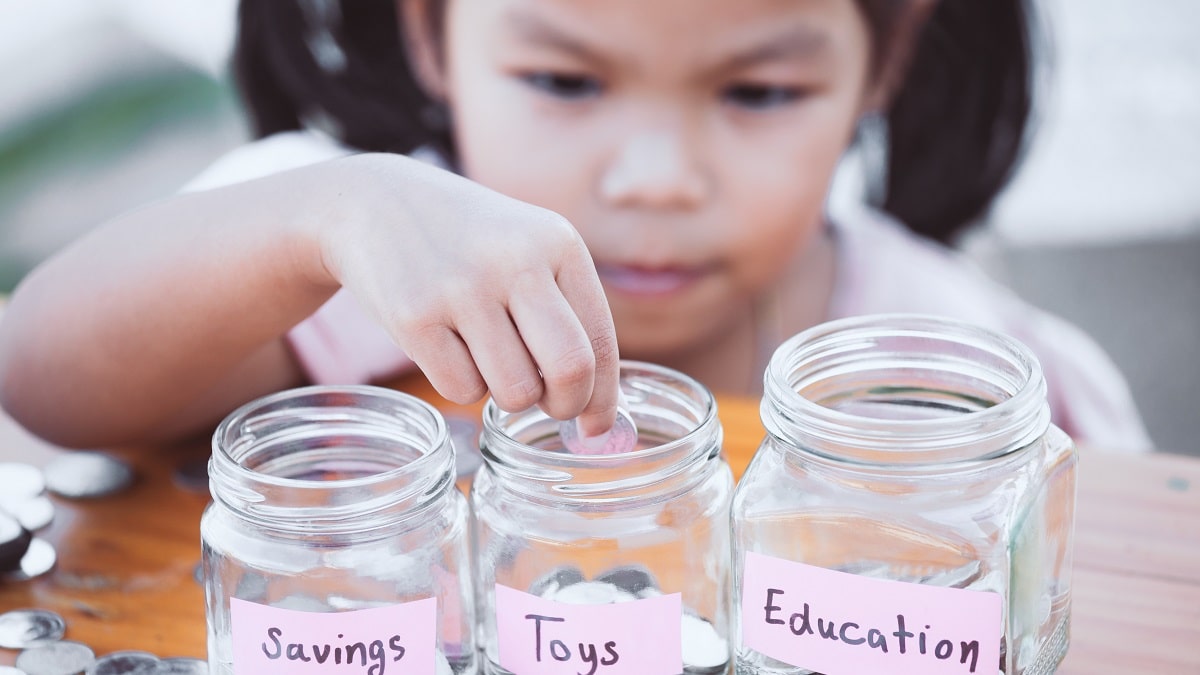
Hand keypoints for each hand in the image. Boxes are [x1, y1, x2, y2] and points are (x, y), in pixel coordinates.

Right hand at [315, 153, 619, 435]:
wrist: (374, 203)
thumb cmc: (469, 243)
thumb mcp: (529, 249)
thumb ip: (568, 313)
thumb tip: (601, 408)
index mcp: (558, 243)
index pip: (600, 341)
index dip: (603, 396)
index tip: (596, 427)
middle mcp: (516, 261)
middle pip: (570, 369)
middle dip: (567, 405)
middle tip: (552, 408)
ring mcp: (462, 288)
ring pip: (515, 391)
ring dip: (508, 394)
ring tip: (489, 357)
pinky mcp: (414, 317)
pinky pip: (461, 391)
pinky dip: (461, 385)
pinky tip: (449, 347)